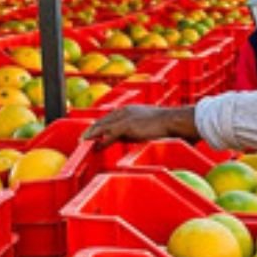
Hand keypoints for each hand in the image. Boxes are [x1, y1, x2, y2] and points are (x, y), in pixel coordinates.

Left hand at [83, 105, 197, 147]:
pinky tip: (95, 145)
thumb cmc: (164, 126)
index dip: (99, 127)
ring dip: (91, 134)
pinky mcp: (127, 125)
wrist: (173, 121)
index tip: (92, 134)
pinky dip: (101, 139)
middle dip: (91, 130)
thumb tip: (121, 140)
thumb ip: (131, 133)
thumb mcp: (144, 128)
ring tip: (82, 142)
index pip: (109, 119)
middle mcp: (124, 111)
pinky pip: (109, 133)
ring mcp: (125, 117)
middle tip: (82, 139)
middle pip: (103, 121)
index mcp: (129, 110)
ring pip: (103, 126)